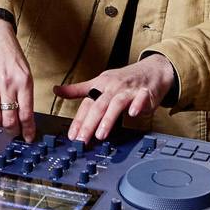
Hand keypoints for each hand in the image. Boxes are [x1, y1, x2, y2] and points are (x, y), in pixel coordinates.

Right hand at [0, 18, 36, 140]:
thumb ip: (24, 93)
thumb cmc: (9, 53)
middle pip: (9, 120)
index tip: (27, 137)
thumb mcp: (25, 71)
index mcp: (24, 82)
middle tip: (13, 131)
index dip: (27, 130)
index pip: (26, 114)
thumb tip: (23, 115)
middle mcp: (8, 85)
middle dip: (12, 131)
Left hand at [53, 55, 175, 142]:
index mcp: (101, 85)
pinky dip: (137, 105)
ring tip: (101, 134)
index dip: (78, 121)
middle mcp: (113, 87)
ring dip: (108, 119)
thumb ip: (78, 90)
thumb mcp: (99, 81)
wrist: (152, 69)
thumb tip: (57, 91)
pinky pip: (141, 98)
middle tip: (82, 139)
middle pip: (99, 106)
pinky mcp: (146, 92)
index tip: (72, 136)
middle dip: (89, 124)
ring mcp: (129, 90)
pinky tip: (133, 114)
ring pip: (116, 104)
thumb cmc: (124, 78)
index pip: (87, 105)